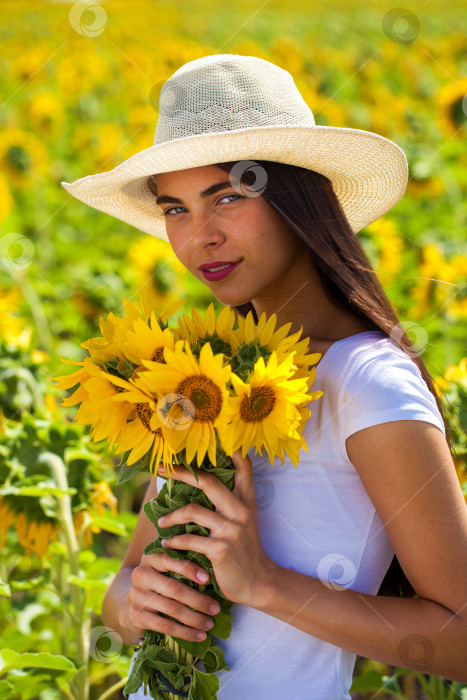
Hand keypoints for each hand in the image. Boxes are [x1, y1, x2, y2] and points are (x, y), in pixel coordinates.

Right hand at [121, 552, 221, 643]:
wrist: (136, 604)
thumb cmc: (163, 582)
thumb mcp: (169, 570)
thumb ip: (185, 565)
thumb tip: (216, 569)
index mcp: (150, 558)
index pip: (169, 559)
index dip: (189, 568)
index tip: (207, 579)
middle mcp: (140, 574)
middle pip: (173, 588)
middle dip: (198, 600)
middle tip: (216, 608)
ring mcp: (136, 595)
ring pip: (171, 608)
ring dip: (194, 618)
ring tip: (210, 624)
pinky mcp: (135, 616)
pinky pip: (164, 626)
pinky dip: (185, 632)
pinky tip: (199, 636)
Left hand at [156, 449, 278, 606]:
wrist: (259, 582)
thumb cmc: (246, 551)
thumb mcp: (244, 521)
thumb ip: (229, 503)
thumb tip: (199, 485)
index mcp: (246, 500)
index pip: (243, 466)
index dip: (231, 448)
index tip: (210, 435)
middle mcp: (240, 510)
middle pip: (207, 481)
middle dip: (180, 472)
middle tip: (160, 468)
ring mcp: (231, 529)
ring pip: (192, 511)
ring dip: (171, 517)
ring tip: (161, 523)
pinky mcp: (220, 549)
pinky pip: (189, 539)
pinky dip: (174, 542)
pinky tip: (167, 544)